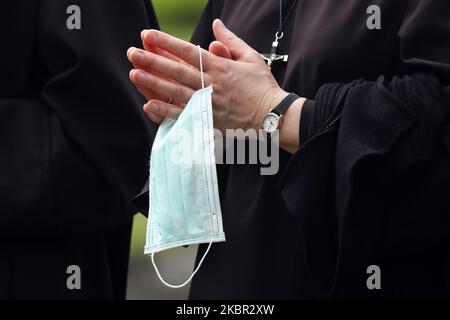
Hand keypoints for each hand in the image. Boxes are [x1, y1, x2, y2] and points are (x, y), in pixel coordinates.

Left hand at [128, 19, 288, 131]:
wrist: (272, 117)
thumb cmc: (262, 87)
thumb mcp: (251, 57)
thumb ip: (231, 40)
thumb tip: (215, 24)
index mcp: (220, 67)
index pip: (188, 51)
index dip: (166, 42)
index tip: (148, 34)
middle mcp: (211, 84)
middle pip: (176, 70)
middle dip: (152, 60)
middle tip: (133, 53)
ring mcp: (208, 104)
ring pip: (175, 91)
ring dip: (153, 83)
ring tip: (135, 73)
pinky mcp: (207, 121)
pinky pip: (183, 115)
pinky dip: (165, 111)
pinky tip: (149, 104)